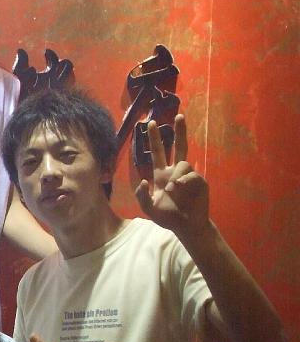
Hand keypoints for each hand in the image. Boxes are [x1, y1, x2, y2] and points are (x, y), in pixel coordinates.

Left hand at [134, 115, 209, 237]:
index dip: (154, 139)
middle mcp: (175, 171)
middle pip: (178, 146)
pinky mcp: (200, 182)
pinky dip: (183, 180)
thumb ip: (141, 195)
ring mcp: (188, 176)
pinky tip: (179, 188)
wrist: (185, 226)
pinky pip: (192, 174)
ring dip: (175, 176)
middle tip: (179, 115)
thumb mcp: (148, 208)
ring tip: (171, 190)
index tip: (150, 124)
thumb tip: (144, 181)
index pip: (157, 152)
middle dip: (179, 131)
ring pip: (184, 163)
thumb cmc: (167, 216)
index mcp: (161, 174)